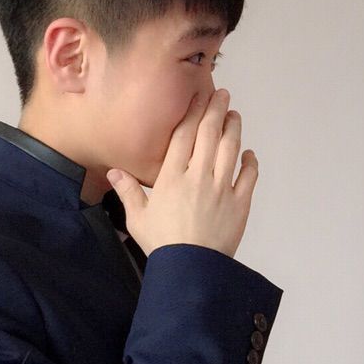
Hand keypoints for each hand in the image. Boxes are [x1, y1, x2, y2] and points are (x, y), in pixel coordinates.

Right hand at [106, 89, 257, 258]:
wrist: (190, 269)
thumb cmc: (162, 243)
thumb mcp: (137, 218)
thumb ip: (127, 191)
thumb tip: (113, 172)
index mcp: (172, 178)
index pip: (184, 137)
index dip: (192, 114)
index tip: (199, 97)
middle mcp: (198, 177)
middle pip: (210, 136)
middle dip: (216, 111)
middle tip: (222, 94)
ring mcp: (222, 189)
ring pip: (231, 150)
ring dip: (234, 129)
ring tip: (235, 115)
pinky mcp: (239, 204)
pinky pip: (249, 177)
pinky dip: (250, 162)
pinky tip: (249, 153)